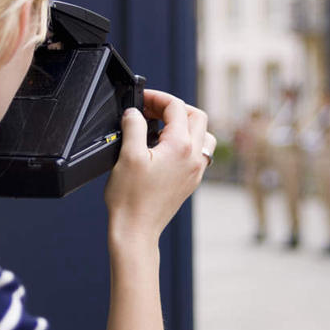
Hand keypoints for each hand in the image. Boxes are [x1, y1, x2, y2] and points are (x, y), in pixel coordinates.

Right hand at [104, 90, 215, 248]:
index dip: (157, 97)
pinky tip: (162, 149)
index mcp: (181, 147)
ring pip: (202, 135)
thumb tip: (134, 112)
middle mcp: (194, 157)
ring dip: (184, 125)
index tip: (140, 99)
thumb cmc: (130, 199)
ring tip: (160, 127)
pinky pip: (197, 153)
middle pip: (196, 116)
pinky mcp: (190, 181)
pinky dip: (184, 142)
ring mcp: (195, 171)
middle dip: (174, 108)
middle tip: (150, 110)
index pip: (176, 107)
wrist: (136, 231)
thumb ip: (133, 126)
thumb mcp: (127, 155)